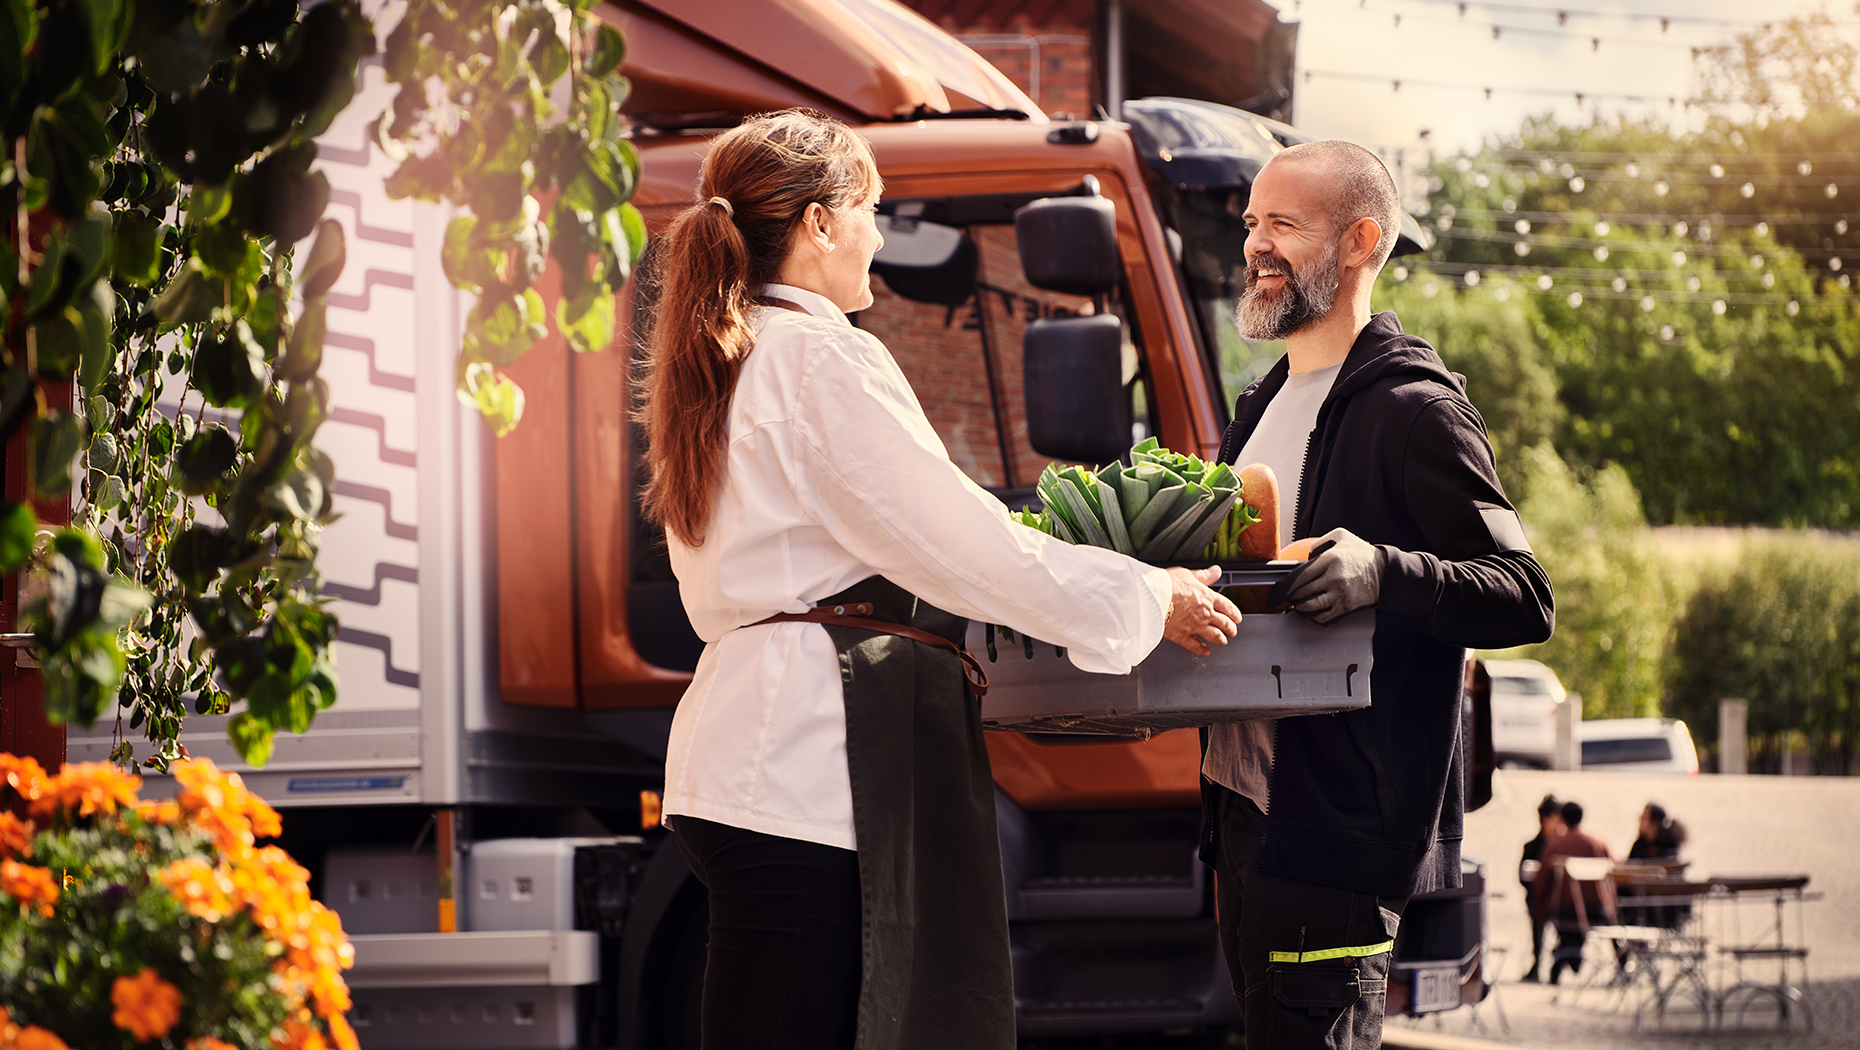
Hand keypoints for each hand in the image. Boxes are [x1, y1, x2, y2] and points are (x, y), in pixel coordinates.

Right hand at [1163, 566, 1241, 655]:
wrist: (1151, 598)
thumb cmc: (1167, 585)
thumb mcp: (1187, 574)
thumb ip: (1204, 575)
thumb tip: (1216, 571)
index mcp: (1208, 598)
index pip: (1228, 608)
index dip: (1235, 614)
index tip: (1237, 618)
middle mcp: (1205, 614)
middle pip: (1225, 624)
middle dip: (1231, 629)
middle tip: (1232, 631)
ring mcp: (1195, 626)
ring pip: (1215, 636)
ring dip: (1221, 640)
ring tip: (1223, 641)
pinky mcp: (1182, 636)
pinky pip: (1196, 646)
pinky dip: (1202, 650)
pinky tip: (1205, 651)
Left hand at [1268, 528, 1383, 624]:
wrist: (1385, 571)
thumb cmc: (1361, 553)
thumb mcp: (1341, 536)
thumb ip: (1320, 542)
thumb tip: (1306, 556)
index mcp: (1330, 559)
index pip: (1300, 576)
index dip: (1285, 587)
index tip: (1277, 593)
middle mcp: (1334, 577)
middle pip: (1302, 592)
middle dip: (1291, 597)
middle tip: (1288, 598)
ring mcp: (1340, 593)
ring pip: (1310, 606)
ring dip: (1300, 608)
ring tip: (1298, 605)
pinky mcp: (1347, 606)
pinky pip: (1324, 617)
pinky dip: (1314, 617)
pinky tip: (1312, 613)